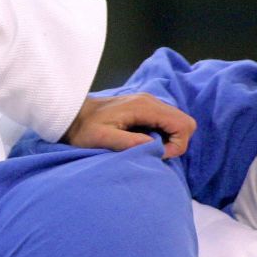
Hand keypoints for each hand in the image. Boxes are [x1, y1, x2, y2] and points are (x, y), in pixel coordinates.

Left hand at [62, 93, 195, 158]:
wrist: (71, 115)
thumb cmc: (83, 129)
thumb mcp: (102, 139)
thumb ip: (128, 142)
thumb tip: (154, 147)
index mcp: (144, 107)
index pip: (182, 124)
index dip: (178, 144)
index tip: (158, 155)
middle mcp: (151, 101)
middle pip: (185, 122)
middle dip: (177, 142)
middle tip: (156, 154)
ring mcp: (148, 103)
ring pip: (176, 121)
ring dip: (170, 139)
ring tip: (149, 149)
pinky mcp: (143, 108)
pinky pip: (165, 121)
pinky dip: (163, 134)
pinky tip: (146, 142)